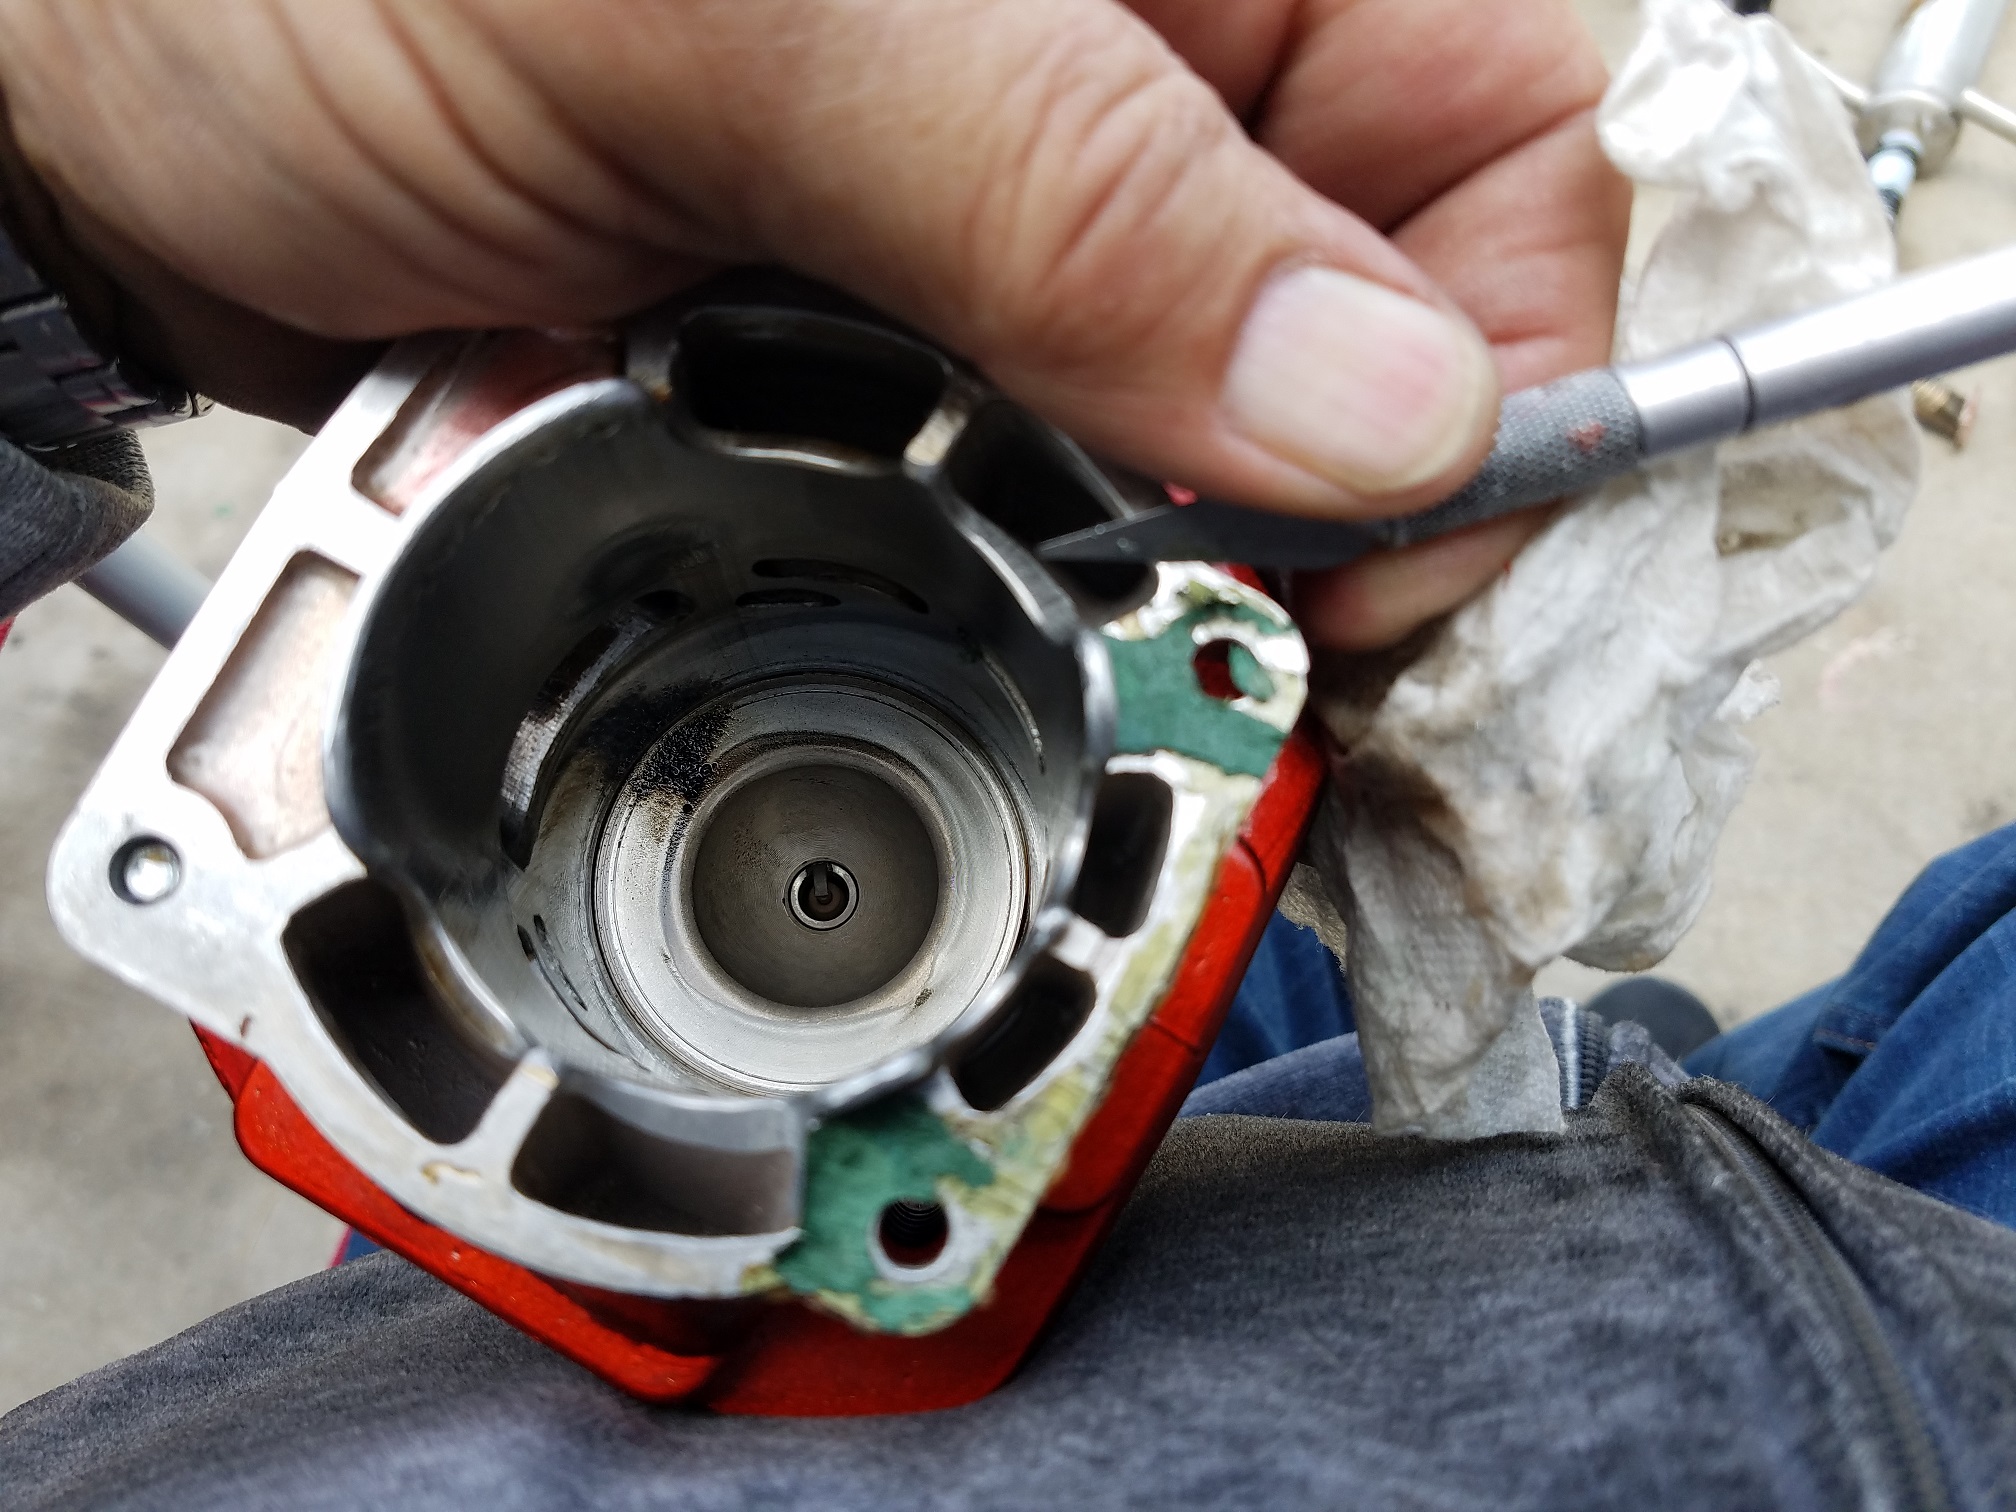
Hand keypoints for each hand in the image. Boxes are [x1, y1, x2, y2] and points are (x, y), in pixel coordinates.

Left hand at [0, 0, 1626, 648]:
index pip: (1496, 136)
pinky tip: (898, 560)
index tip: (1373, 562)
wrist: (122, 94)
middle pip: (1370, 331)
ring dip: (1122, 559)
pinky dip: (998, 577)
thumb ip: (1074, 194)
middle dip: (1296, 509)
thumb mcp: (747, 17)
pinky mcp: (912, 364)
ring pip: (1208, 452)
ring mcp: (1017, 240)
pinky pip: (1044, 507)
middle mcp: (1128, 80)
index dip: (1494, 363)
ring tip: (966, 566)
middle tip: (1168, 625)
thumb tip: (1384, 414)